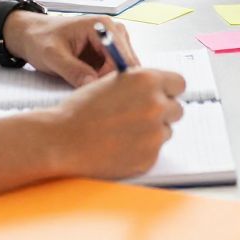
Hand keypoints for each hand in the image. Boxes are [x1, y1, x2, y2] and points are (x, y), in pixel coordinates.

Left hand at [4, 12, 139, 86]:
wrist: (31, 34)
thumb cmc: (40, 39)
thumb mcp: (53, 56)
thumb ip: (73, 70)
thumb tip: (93, 84)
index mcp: (103, 26)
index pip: (122, 56)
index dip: (116, 78)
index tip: (106, 98)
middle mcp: (113, 32)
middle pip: (126, 65)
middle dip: (114, 83)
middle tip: (97, 101)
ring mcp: (112, 43)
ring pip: (121, 72)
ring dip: (109, 85)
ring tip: (91, 96)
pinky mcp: (107, 54)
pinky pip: (113, 74)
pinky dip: (104, 84)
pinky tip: (91, 91)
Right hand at [50, 68, 186, 179]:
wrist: (60, 141)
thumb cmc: (79, 110)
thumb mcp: (111, 82)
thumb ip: (139, 84)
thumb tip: (158, 88)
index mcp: (147, 81)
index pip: (179, 83)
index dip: (169, 90)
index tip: (162, 95)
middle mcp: (156, 105)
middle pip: (177, 109)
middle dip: (162, 112)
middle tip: (140, 117)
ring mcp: (154, 134)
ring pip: (165, 132)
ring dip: (151, 132)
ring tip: (121, 133)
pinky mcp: (148, 158)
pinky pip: (153, 152)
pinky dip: (140, 151)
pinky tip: (118, 147)